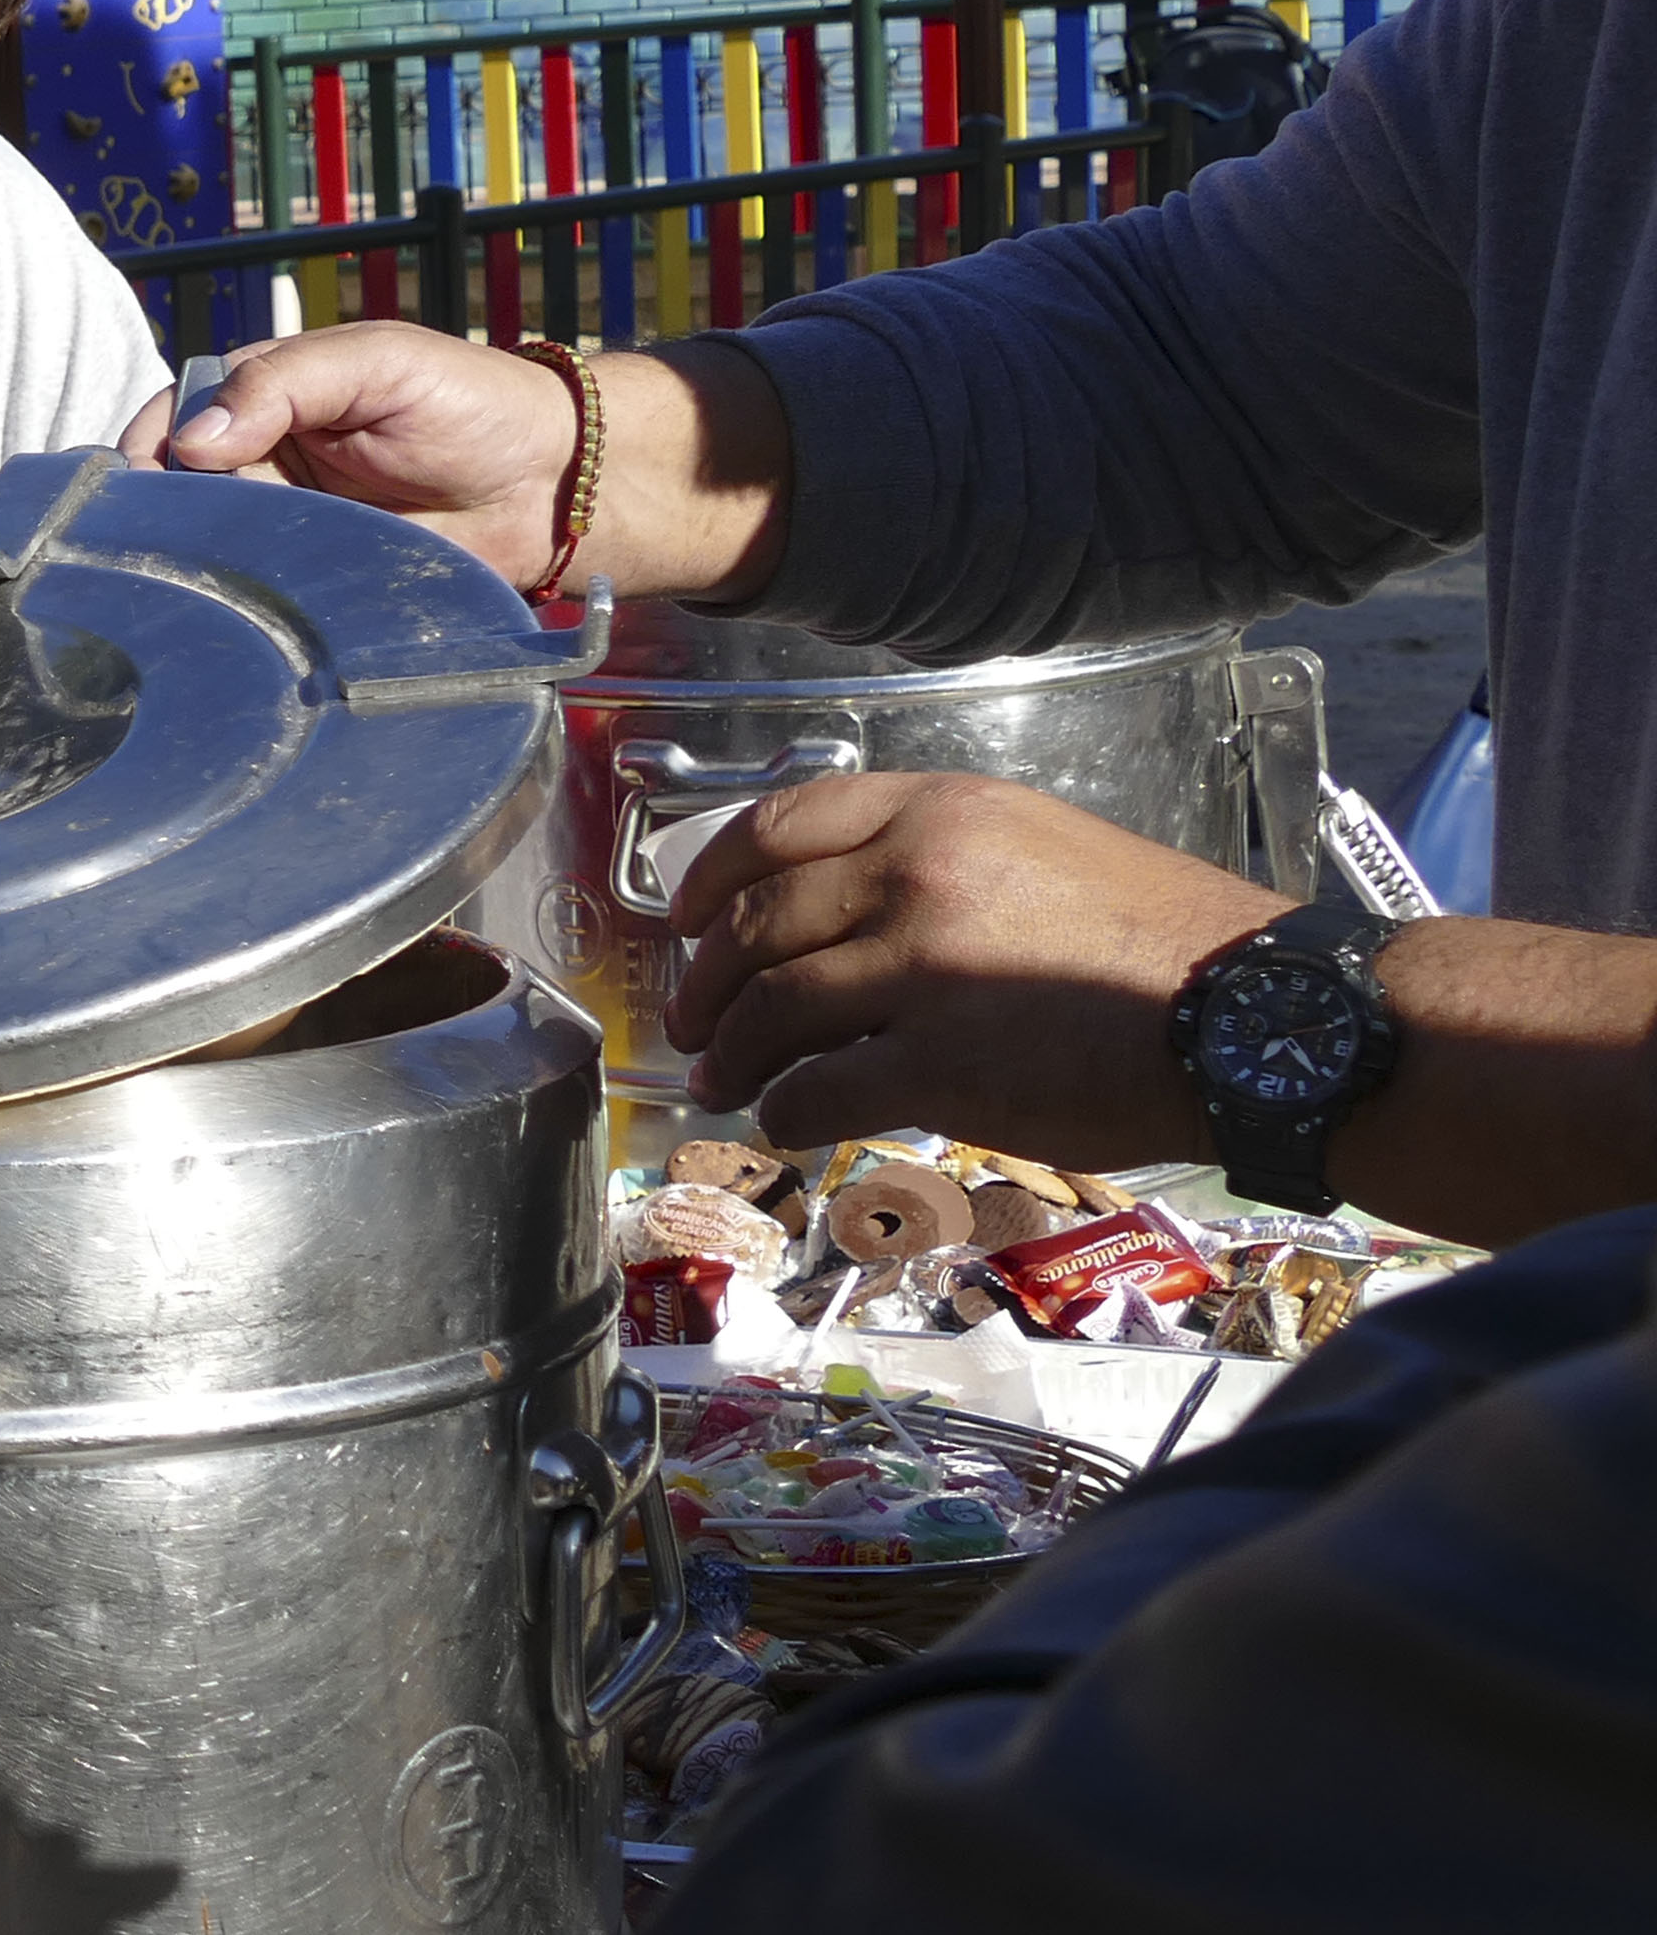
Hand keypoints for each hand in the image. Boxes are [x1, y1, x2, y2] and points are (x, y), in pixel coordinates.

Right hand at [134, 324, 582, 578]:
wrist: (549, 485)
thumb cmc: (469, 401)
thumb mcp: (375, 363)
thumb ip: (282, 383)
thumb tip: (192, 439)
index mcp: (262, 395)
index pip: (173, 414)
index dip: (147, 445)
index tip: (140, 482)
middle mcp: (259, 461)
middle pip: (174, 489)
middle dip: (159, 513)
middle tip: (165, 537)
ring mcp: (282, 525)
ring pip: (206, 546)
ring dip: (195, 561)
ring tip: (196, 576)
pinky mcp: (311, 579)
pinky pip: (258, 592)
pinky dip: (240, 600)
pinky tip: (230, 610)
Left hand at [666, 771, 1283, 1160]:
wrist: (1249, 1015)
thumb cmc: (1154, 938)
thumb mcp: (1036, 845)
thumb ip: (930, 859)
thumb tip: (835, 910)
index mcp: (938, 812)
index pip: (776, 826)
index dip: (711, 879)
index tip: (685, 920)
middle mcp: (916, 876)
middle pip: (757, 925)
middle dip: (706, 981)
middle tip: (693, 1019)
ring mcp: (923, 969)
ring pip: (772, 1010)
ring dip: (731, 1053)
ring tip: (722, 1079)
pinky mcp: (939, 1064)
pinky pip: (816, 1090)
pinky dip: (784, 1112)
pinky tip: (786, 1122)